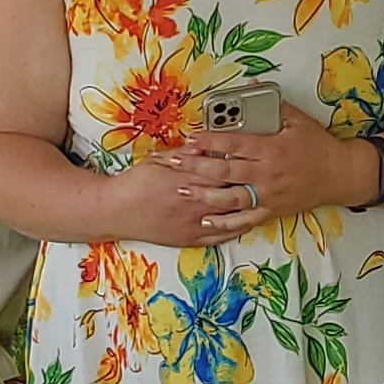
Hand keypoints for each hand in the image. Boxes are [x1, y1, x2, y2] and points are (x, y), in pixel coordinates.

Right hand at [104, 152, 256, 247]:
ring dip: (252, 208)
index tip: (256, 156)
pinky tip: (249, 221)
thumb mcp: (159, 159)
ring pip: (233, 216)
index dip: (243, 162)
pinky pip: (221, 236)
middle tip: (268, 176)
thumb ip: (184, 153)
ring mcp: (195, 223)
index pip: (226, 169)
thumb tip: (203, 144)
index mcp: (189, 179)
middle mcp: (196, 202)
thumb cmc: (135, 183)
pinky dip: (238, 228)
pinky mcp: (190, 239)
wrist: (116, 210)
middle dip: (253, 184)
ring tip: (268, 199)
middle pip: (235, 192)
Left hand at [164, 123, 369, 234]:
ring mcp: (268, 195)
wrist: (339, 175)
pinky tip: (206, 219)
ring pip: (230, 197)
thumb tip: (252, 86)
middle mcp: (267, 174)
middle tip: (175, 160)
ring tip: (182, 188)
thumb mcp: (298, 119)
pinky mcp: (272, 210)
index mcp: (272, 148)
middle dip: (197, 165)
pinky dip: (225, 222)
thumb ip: (272, 104)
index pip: (235, 144)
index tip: (191, 137)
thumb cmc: (318, 146)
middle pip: (225, 171)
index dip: (210, 140)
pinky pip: (245, 220)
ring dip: (203, 194)